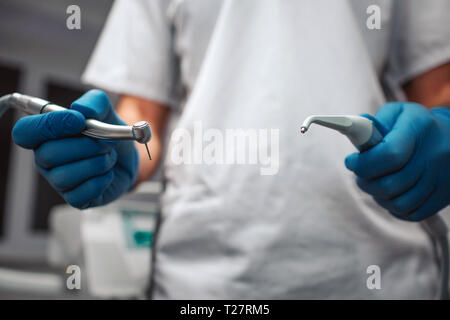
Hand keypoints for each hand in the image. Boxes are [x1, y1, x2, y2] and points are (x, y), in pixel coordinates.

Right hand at [12, 89, 138, 208]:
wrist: (128, 159)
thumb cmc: (108, 135)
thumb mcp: (106, 112)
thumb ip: (95, 102)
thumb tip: (82, 109)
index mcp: (45, 135)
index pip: (24, 132)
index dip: (49, 126)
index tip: (79, 121)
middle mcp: (46, 159)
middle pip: (48, 154)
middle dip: (84, 146)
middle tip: (105, 142)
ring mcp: (58, 181)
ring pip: (65, 176)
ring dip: (96, 163)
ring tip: (108, 157)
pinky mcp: (75, 199)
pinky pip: (81, 194)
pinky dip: (101, 181)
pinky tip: (107, 173)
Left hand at [345, 102, 449, 220]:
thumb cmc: (415, 125)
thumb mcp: (397, 113)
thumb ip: (372, 123)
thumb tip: (354, 136)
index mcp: (419, 129)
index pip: (389, 154)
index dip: (364, 163)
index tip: (351, 162)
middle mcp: (434, 155)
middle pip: (390, 184)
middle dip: (365, 182)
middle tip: (361, 174)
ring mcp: (441, 179)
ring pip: (399, 203)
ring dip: (378, 197)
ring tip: (374, 185)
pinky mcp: (444, 196)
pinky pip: (411, 213)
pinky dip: (394, 208)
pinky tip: (390, 194)